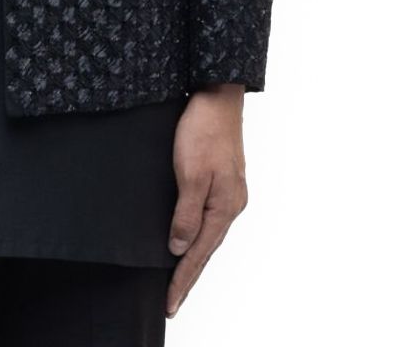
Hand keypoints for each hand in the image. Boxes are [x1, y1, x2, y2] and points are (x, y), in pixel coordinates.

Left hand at [165, 84, 247, 318]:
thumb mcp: (190, 173)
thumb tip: (178, 248)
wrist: (217, 96)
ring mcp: (228, 192)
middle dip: (188, 275)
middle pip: (207, 248)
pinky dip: (197, 233)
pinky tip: (187, 236)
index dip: (182, 280)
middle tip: (172, 301)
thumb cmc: (203, 130)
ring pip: (208, 233)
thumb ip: (186, 213)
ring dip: (193, 255)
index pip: (199, 254)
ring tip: (178, 277)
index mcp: (225, 207)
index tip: (169, 304)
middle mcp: (231, 204)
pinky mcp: (222, 180)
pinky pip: (208, 216)